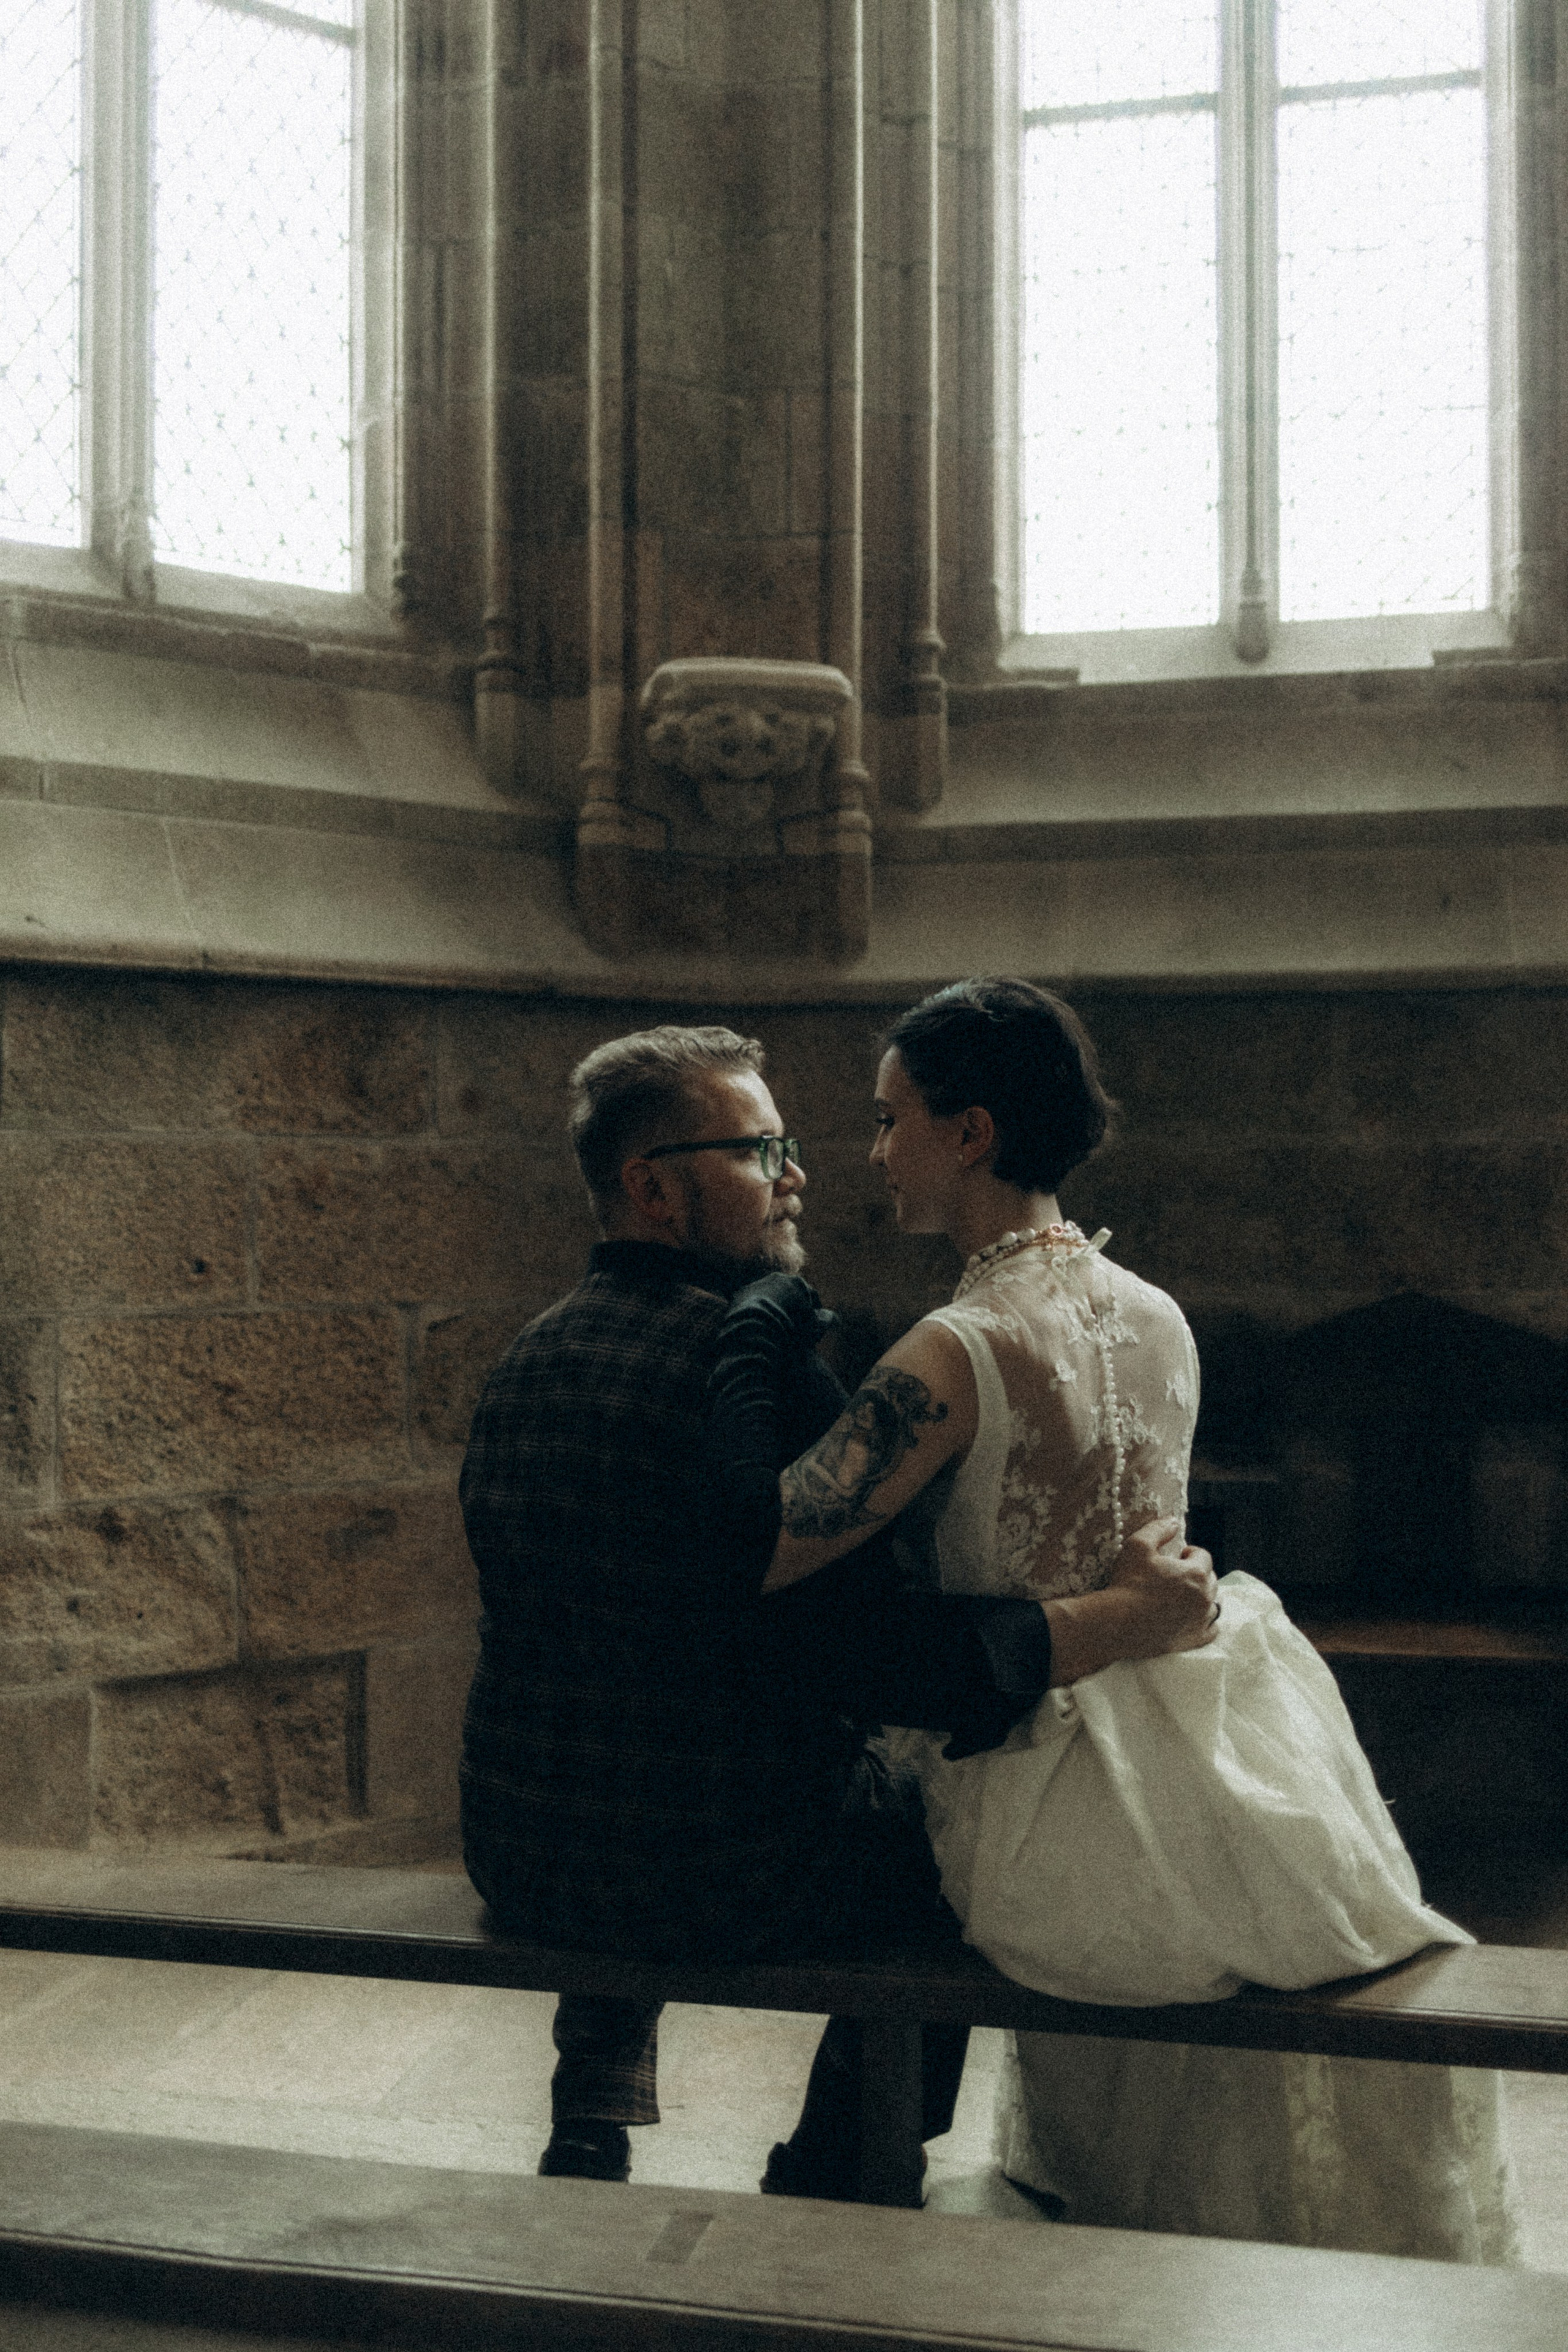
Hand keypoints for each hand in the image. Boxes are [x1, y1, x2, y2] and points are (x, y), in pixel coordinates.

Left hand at [723, 1272, 830, 1348]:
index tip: (812, 1330)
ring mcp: (758, 1284)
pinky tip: (758, 1326)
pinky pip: (752, 1304)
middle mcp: (777, 1278)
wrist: (755, 1326)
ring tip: (774, 1329)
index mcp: (798, 1283)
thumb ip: (826, 1322)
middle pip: (789, 1294)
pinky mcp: (741, 1293)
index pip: (811, 1297)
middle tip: (792, 1329)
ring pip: (769, 1298)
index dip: (813, 1314)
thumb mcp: (814, 1328)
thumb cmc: (790, 1329)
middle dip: (792, 1309)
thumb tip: (835, 1319)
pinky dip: (756, 1313)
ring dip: (773, 1310)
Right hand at [1044, 1517, 1218, 1685]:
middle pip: (1210, 1579)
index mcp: (1196, 1573)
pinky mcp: (1194, 1639)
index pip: (1203, 1556)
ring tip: (1183, 1596)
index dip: (1189, 1553)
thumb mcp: (1138, 1546)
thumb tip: (1173, 1521)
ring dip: (1202, 1597)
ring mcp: (1201, 1621)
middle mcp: (1204, 1597)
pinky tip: (1192, 1617)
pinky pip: (1212, 1629)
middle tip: (1175, 1575)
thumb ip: (1158, 1529)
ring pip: (1213, 1604)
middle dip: (1197, 1574)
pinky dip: (1206, 1622)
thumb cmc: (1127, 1583)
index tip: (1176, 1556)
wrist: (1117, 1623)